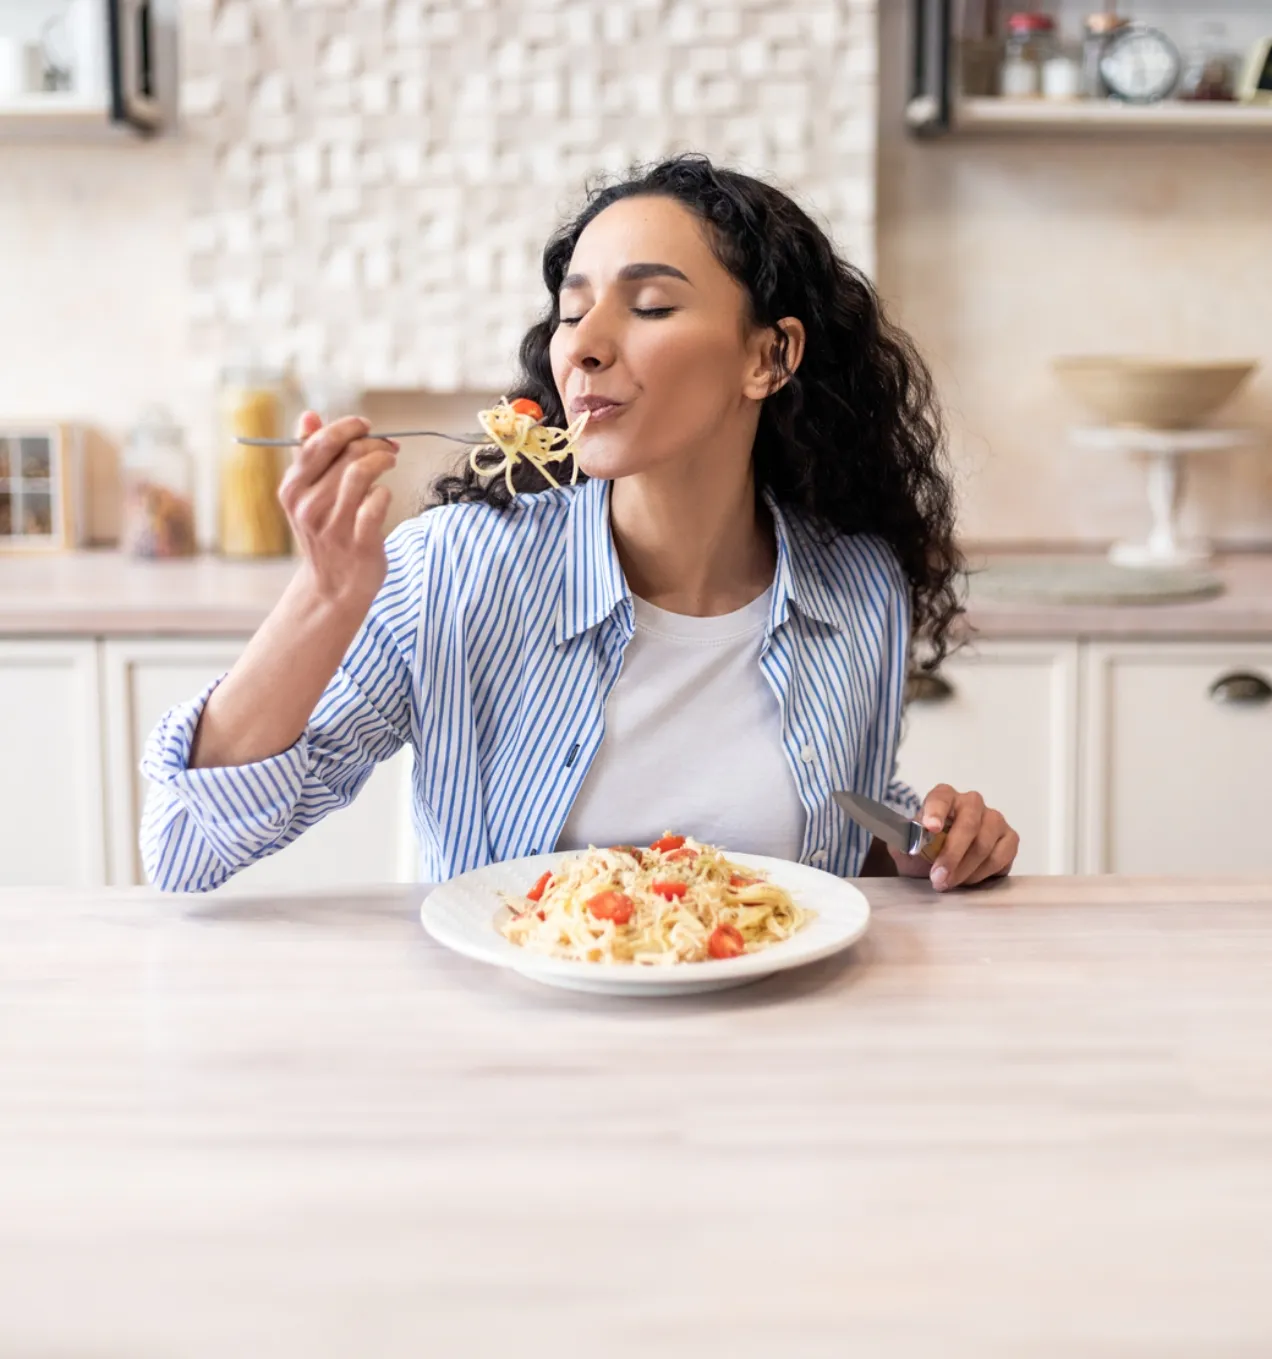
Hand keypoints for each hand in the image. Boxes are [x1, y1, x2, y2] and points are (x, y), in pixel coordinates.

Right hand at [278, 411, 398, 608]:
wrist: (332, 588)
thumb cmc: (325, 534)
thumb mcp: (307, 496)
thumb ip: (308, 455)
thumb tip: (308, 415)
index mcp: (292, 489)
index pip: (318, 443)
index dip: (346, 427)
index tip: (365, 425)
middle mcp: (308, 506)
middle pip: (345, 455)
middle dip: (372, 443)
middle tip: (387, 446)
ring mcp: (333, 526)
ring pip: (360, 473)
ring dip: (381, 460)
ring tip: (390, 461)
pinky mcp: (358, 542)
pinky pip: (376, 502)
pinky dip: (385, 493)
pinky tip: (384, 495)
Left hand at [891, 785, 1018, 890]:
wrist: (943, 865)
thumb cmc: (924, 851)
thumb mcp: (907, 846)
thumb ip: (904, 840)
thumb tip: (908, 843)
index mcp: (944, 796)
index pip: (940, 798)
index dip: (935, 812)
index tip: (930, 827)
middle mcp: (971, 802)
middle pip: (968, 825)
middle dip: (952, 856)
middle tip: (938, 879)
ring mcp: (994, 819)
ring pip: (984, 844)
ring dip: (965, 869)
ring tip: (949, 883)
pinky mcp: (1009, 838)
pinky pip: (1001, 857)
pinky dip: (982, 873)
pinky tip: (968, 880)